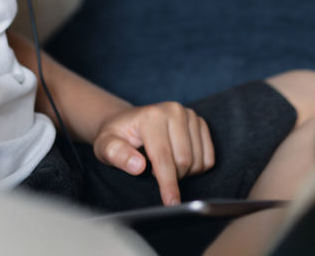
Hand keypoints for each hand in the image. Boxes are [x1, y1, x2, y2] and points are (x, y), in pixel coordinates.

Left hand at [92, 102, 214, 204]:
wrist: (127, 122)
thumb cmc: (116, 136)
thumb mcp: (105, 146)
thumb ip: (117, 154)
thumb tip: (138, 166)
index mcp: (152, 116)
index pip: (163, 158)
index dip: (168, 184)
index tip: (171, 203)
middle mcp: (174, 111)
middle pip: (184, 161)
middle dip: (172, 177)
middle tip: (153, 172)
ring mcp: (189, 115)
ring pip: (198, 161)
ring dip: (184, 173)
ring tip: (164, 164)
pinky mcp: (199, 122)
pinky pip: (208, 157)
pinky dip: (196, 167)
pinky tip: (178, 160)